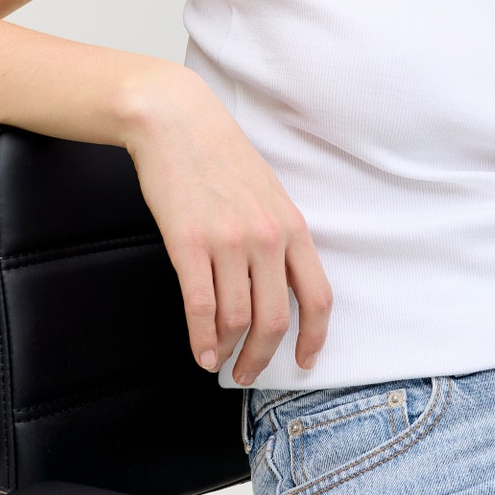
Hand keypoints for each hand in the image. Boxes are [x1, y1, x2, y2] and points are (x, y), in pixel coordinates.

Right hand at [122, 64, 332, 384]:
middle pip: (275, 320)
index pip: (318, 296)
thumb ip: (280, 238)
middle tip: (250, 374)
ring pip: (237, 319)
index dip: (315, 337)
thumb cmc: (221, 157)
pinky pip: (200, 306)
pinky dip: (201, 338)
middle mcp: (266, 237)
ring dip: (229, 351)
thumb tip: (280, 287)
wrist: (177, 121)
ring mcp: (228, 241)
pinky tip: (200, 351)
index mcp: (292, 227)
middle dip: (263, 357)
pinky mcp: (187, 242)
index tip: (305, 361)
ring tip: (220, 362)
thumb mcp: (269, 195)